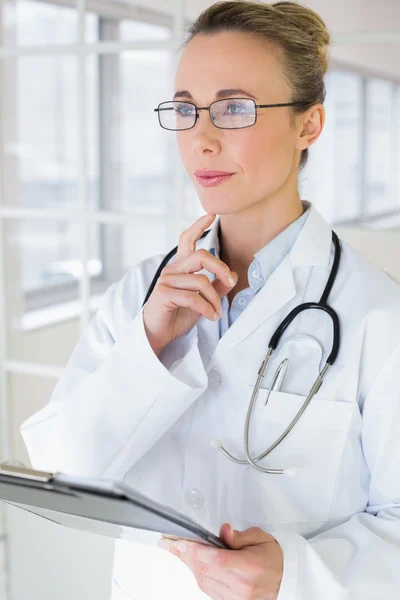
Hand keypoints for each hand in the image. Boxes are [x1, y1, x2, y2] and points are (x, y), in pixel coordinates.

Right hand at [143, 213, 237, 354]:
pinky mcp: (164, 294)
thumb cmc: (177, 315)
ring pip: (201, 281)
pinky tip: (211, 316)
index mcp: (180, 267)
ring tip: (216, 312)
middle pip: (201, 256)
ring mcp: (166, 281)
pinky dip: (207, 308)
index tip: (211, 215)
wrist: (157, 334)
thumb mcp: (203, 300)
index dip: (198, 226)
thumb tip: (232, 276)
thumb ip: (217, 287)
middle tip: (230, 282)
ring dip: (215, 299)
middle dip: (221, 269)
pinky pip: (193, 297)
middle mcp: (172, 270)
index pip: (187, 240)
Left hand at [158, 523, 283, 599]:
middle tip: (168, 543)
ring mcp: (236, 598)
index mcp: (250, 567)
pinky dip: (198, 575)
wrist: (286, 581)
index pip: (216, 559)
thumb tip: (224, 531)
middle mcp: (242, 586)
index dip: (195, 551)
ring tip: (177, 550)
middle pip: (205, 569)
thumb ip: (240, 536)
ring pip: (204, 580)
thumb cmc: (273, 559)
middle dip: (184, 554)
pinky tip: (192, 564)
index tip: (179, 542)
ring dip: (189, 564)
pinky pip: (208, 589)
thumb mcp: (261, 538)